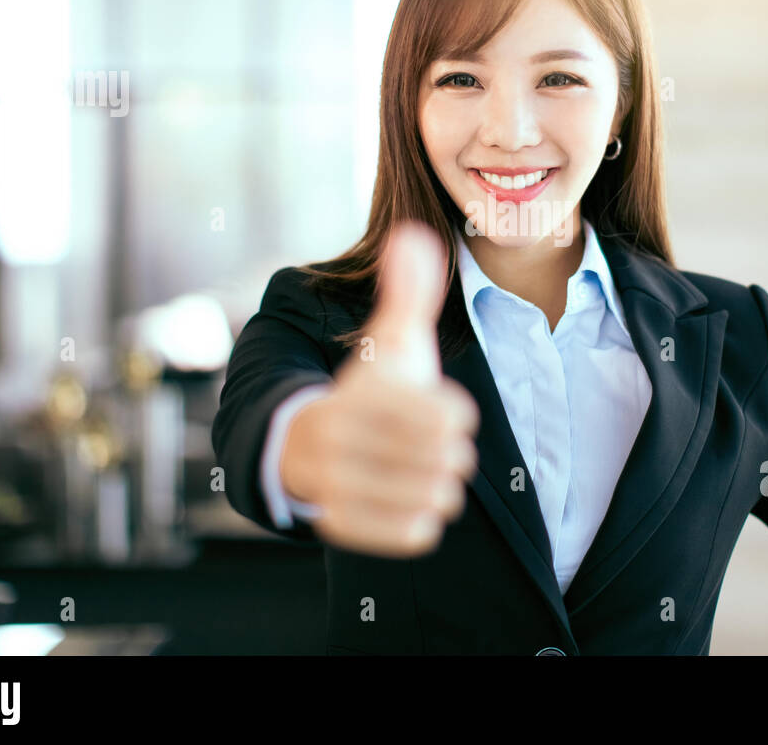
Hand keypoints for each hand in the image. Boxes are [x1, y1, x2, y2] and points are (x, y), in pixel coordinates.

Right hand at [279, 220, 479, 556]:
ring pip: (431, 497)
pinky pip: (412, 533)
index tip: (447, 410)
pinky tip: (417, 500)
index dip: (456, 414)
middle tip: (445, 448)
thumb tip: (413, 234)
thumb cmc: (367, 387)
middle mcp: (334, 443)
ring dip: (442, 487)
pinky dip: (423, 519)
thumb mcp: (388, 339)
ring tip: (433, 474)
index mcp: (353, 395)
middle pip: (441, 458)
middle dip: (452, 453)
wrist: (311, 443)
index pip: (444, 416)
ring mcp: (334, 489)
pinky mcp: (339, 526)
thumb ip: (407, 291)